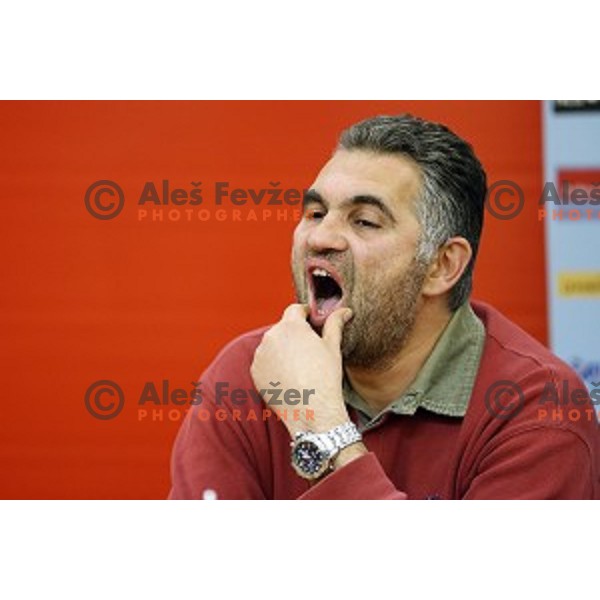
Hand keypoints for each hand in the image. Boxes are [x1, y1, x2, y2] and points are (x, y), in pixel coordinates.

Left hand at [250, 303, 352, 437]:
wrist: (312, 411)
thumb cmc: (325, 378)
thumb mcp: (333, 347)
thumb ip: (335, 324)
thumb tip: (345, 310)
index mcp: (290, 326)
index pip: (295, 309)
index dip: (306, 314)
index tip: (313, 321)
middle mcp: (271, 337)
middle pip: (283, 328)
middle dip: (295, 334)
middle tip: (310, 349)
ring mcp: (260, 355)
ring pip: (273, 345)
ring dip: (283, 349)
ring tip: (300, 366)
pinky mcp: (255, 372)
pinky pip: (264, 362)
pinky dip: (274, 365)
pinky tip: (289, 377)